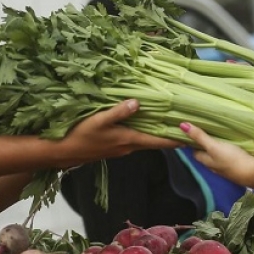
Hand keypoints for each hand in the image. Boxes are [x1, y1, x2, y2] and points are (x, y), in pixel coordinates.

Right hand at [58, 100, 177, 166]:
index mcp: (128, 140)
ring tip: (170, 121)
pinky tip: (144, 122)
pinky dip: (144, 131)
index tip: (191, 136)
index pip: (157, 141)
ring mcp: (121, 147)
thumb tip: (138, 102)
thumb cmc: (80, 135)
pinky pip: (134, 138)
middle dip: (170, 135)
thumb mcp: (98, 120)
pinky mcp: (114, 145)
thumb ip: (118, 112)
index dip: (174, 139)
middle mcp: (128, 146)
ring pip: (144, 139)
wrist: (62, 151)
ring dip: (157, 133)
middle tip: (185, 125)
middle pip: (154, 141)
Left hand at [179, 122, 253, 187]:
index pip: (195, 152)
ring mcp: (225, 168)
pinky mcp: (236, 167)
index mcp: (206, 161)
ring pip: (218, 157)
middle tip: (207, 132)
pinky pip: (229, 158)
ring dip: (217, 149)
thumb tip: (182, 125)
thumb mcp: (213, 146)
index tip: (193, 132)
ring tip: (219, 136)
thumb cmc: (231, 159)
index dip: (193, 143)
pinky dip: (228, 152)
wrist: (252, 173)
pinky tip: (232, 146)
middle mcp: (214, 166)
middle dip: (205, 145)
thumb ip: (200, 136)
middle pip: (206, 155)